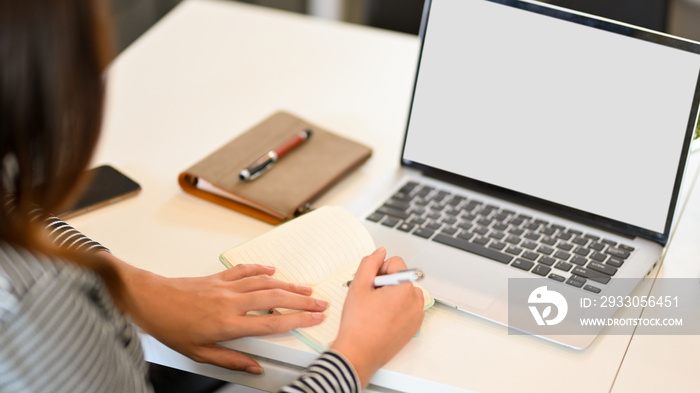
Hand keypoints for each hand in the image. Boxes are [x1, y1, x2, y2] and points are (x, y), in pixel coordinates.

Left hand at [98, 252, 327, 373]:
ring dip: (288, 285)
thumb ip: (230, 359)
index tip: (315, 318)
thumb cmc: (170, 326)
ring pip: (265, 282)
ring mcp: (226, 287)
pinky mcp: (218, 277)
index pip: (272, 322)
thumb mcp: (199, 353)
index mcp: (228, 324)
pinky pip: (245, 270)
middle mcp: (231, 302)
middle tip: (320, 302)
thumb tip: (253, 366)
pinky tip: (272, 270)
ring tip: (306, 289)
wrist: (149, 300)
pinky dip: (262, 269)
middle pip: (275, 299)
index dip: (298, 320)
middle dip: (302, 301)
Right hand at [330, 248, 424, 386]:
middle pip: (401, 278)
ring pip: (404, 293)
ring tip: (375, 309)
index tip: (370, 283)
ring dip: (391, 296)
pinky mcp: (414, 327)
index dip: (378, 270)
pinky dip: (396, 309)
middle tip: (370, 298)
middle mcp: (416, 301)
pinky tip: (381, 318)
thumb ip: (370, 263)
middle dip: (385, 283)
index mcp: (405, 288)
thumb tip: (381, 252)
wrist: (359, 354)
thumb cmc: (357, 324)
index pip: (395, 263)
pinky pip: (407, 308)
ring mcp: (417, 315)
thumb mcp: (358, 285)